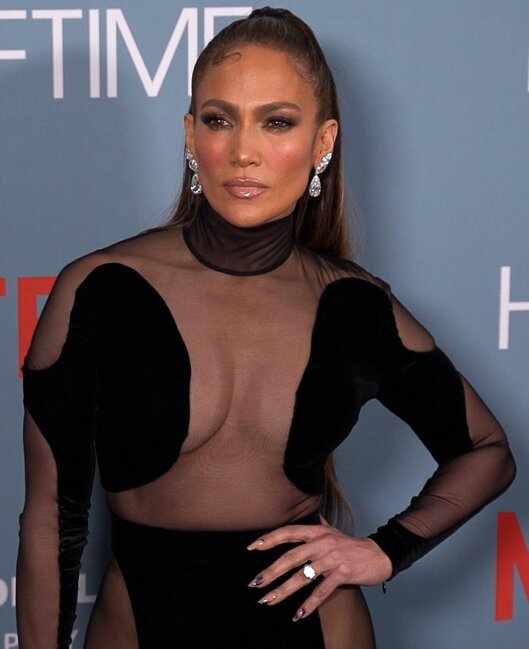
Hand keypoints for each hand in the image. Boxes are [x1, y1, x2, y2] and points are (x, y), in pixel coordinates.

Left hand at [246, 518, 391, 620]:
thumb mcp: (333, 531)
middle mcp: (322, 543)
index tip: (252, 547)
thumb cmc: (353, 545)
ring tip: (268, 601)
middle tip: (255, 583)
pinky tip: (298, 615)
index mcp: (317, 532)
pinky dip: (309, 605)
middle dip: (271, 571)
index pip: (289, 532)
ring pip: (302, 576)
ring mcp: (331, 559)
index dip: (270, 539)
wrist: (380, 554)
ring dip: (283, 591)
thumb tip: (311, 516)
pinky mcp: (342, 574)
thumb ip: (319, 525)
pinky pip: (321, 591)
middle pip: (291, 557)